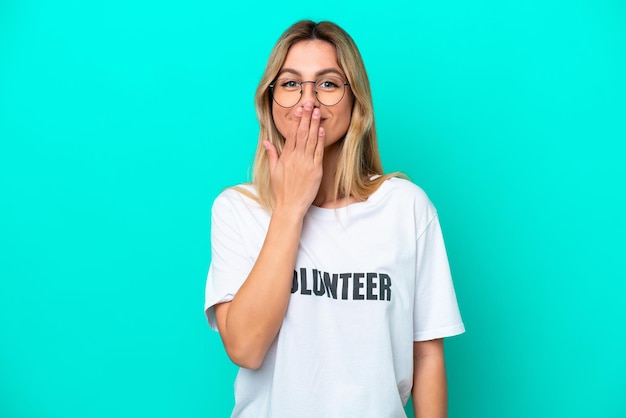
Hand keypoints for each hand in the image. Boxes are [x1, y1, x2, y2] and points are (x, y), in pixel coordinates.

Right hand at [263, 100, 324, 215]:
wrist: (290, 206)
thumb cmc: (281, 191)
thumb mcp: (273, 172)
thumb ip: (272, 155)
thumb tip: (267, 142)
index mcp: (285, 157)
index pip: (291, 134)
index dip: (296, 120)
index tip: (299, 109)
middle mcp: (296, 158)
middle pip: (301, 133)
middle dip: (306, 117)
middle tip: (309, 103)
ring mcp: (307, 164)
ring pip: (311, 140)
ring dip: (314, 125)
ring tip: (317, 111)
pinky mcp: (316, 171)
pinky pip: (318, 152)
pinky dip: (320, 140)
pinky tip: (321, 130)